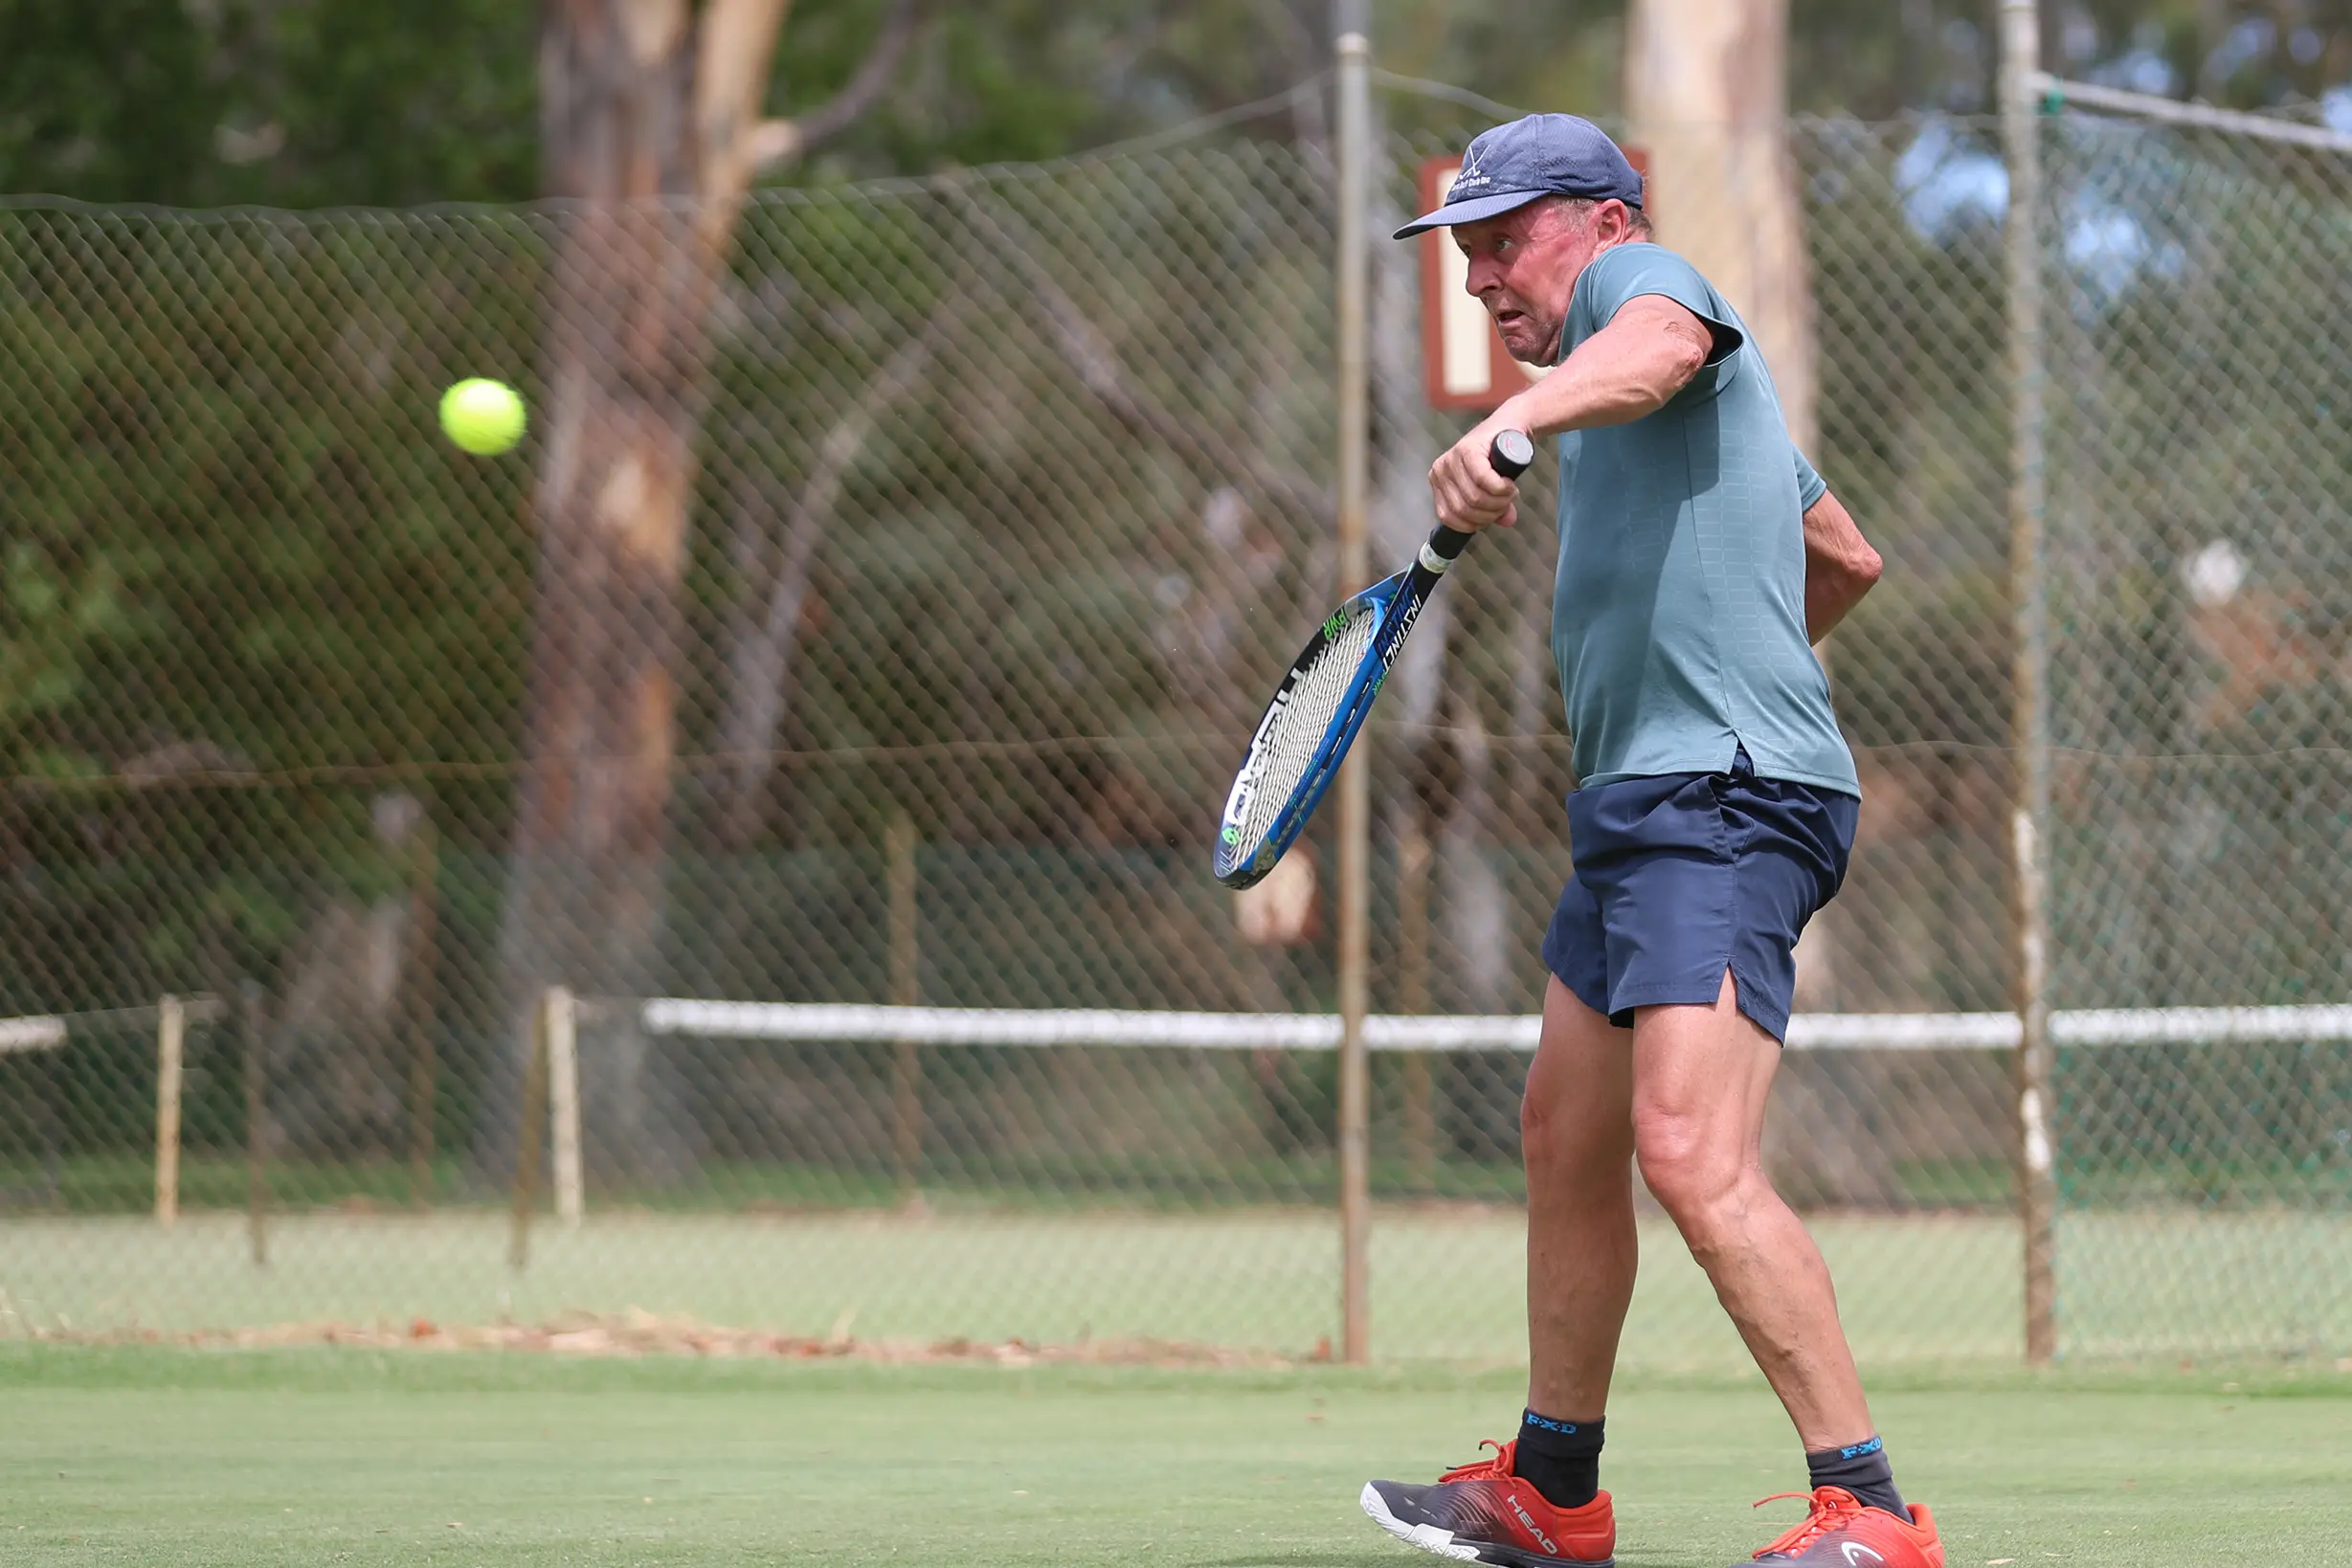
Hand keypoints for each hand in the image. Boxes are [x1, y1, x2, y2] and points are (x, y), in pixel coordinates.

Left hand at [1428, 417, 1522, 532]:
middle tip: (1506, 502)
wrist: (1510, 426)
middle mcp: (1440, 471)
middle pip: (1464, 509)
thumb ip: (1495, 508)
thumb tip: (1507, 521)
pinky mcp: (1468, 450)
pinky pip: (1484, 481)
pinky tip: (1509, 485)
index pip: (1448, 517)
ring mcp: (1452, 459)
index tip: (1491, 517)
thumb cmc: (1498, 458)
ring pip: (1475, 498)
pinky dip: (1501, 489)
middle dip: (1490, 512)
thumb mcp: (1492, 488)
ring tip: (1510, 492)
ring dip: (1499, 501)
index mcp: (1439, 483)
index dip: (1474, 524)